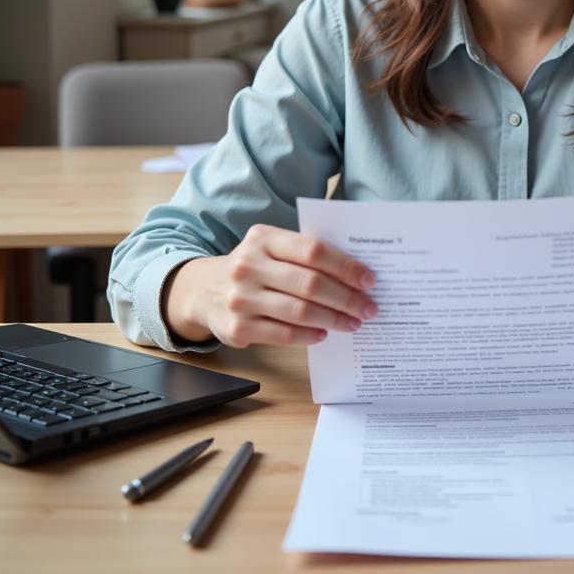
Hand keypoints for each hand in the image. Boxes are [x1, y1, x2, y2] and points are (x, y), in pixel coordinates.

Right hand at [162, 223, 377, 347]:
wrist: (204, 290)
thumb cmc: (255, 267)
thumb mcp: (271, 248)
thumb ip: (305, 254)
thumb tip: (356, 273)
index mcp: (263, 238)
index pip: (314, 250)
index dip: (346, 266)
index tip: (369, 280)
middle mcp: (249, 265)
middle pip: (310, 283)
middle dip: (346, 298)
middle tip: (368, 307)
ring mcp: (241, 298)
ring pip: (299, 311)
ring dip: (333, 319)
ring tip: (353, 322)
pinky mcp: (237, 328)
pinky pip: (283, 334)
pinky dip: (308, 336)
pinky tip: (324, 334)